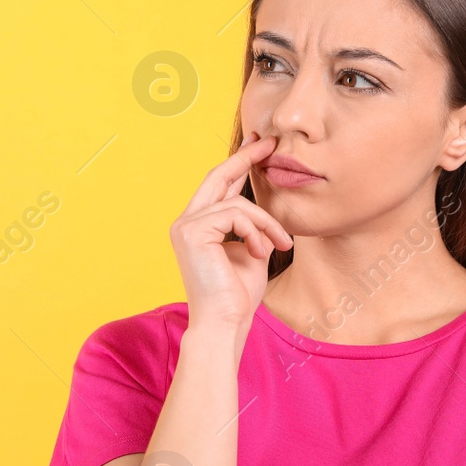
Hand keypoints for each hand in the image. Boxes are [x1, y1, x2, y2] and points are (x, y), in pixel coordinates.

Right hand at [170, 133, 293, 332]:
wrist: (225, 323)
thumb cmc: (238, 296)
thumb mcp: (251, 252)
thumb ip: (252, 227)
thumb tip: (262, 208)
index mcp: (197, 226)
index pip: (219, 186)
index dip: (239, 164)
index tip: (261, 147)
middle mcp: (185, 221)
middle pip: (218, 176)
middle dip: (246, 157)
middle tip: (271, 142)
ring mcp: (185, 225)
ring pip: (238, 203)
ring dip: (267, 223)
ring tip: (280, 246)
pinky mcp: (192, 231)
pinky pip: (237, 214)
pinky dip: (256, 231)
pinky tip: (259, 253)